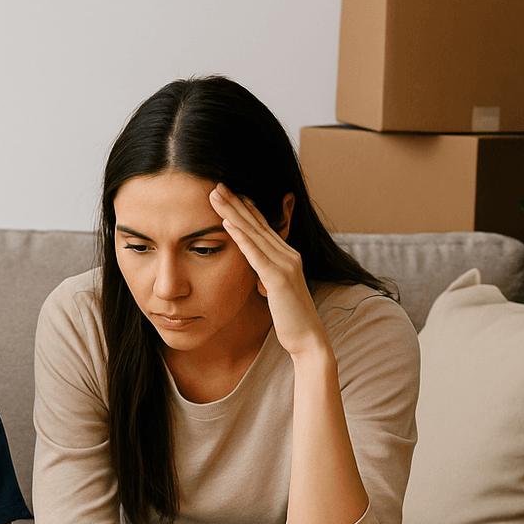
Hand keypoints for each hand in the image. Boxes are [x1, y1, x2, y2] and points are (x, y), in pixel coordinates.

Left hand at [209, 183, 324, 357]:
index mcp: (287, 257)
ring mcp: (285, 264)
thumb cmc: (290, 319)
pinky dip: (240, 237)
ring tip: (216, 195)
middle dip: (236, 202)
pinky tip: (227, 223)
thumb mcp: (275, 293)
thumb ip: (267, 279)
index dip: (245, 209)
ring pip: (254, 233)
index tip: (228, 194)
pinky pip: (255, 253)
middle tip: (216, 184)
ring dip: (233, 212)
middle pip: (257, 224)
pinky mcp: (278, 278)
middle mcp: (288, 255)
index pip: (262, 228)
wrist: (307, 339)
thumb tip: (258, 278)